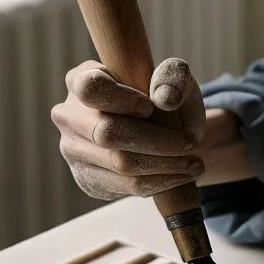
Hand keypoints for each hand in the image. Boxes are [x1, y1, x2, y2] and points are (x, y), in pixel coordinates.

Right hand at [51, 57, 210, 199]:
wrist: (161, 134)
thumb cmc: (162, 100)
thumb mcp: (174, 81)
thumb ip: (174, 78)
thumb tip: (165, 98)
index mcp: (80, 80)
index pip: (91, 89)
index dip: (121, 99)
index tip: (151, 108)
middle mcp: (69, 116)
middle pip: (106, 133)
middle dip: (156, 140)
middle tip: (191, 143)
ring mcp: (73, 150)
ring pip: (118, 163)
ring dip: (163, 166)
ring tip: (194, 164)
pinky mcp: (87, 178)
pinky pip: (123, 185)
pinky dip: (157, 182)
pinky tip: (179, 176)